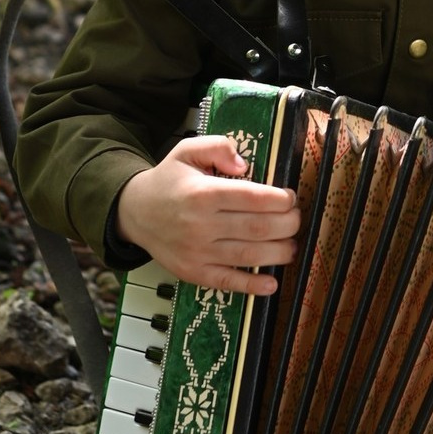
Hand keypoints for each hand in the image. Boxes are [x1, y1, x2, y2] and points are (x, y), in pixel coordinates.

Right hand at [116, 134, 301, 294]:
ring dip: (278, 252)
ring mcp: (197, 252)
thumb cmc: (169, 180)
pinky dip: (252, 286)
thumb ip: (218, 147)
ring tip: (292, 245)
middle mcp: (201, 225)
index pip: (251, 197)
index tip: (291, 197)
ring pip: (248, 256)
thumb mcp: (188, 150)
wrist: (135, 212)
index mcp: (203, 193)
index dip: (279, 199)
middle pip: (256, 227)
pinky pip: (227, 282)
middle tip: (297, 219)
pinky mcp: (194, 272)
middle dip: (287, 224)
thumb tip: (244, 165)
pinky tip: (272, 283)